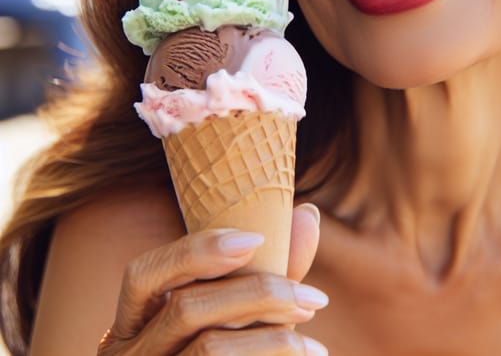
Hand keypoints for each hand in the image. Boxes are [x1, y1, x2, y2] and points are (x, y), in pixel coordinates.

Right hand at [97, 203, 326, 354]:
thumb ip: (265, 270)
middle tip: (314, 298)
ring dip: (273, 338)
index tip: (257, 238)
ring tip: (315, 346)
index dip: (197, 251)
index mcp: (131, 324)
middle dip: (258, 293)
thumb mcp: (235, 318)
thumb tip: (308, 214)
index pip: (143, 274)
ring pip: (208, 348)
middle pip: (185, 308)